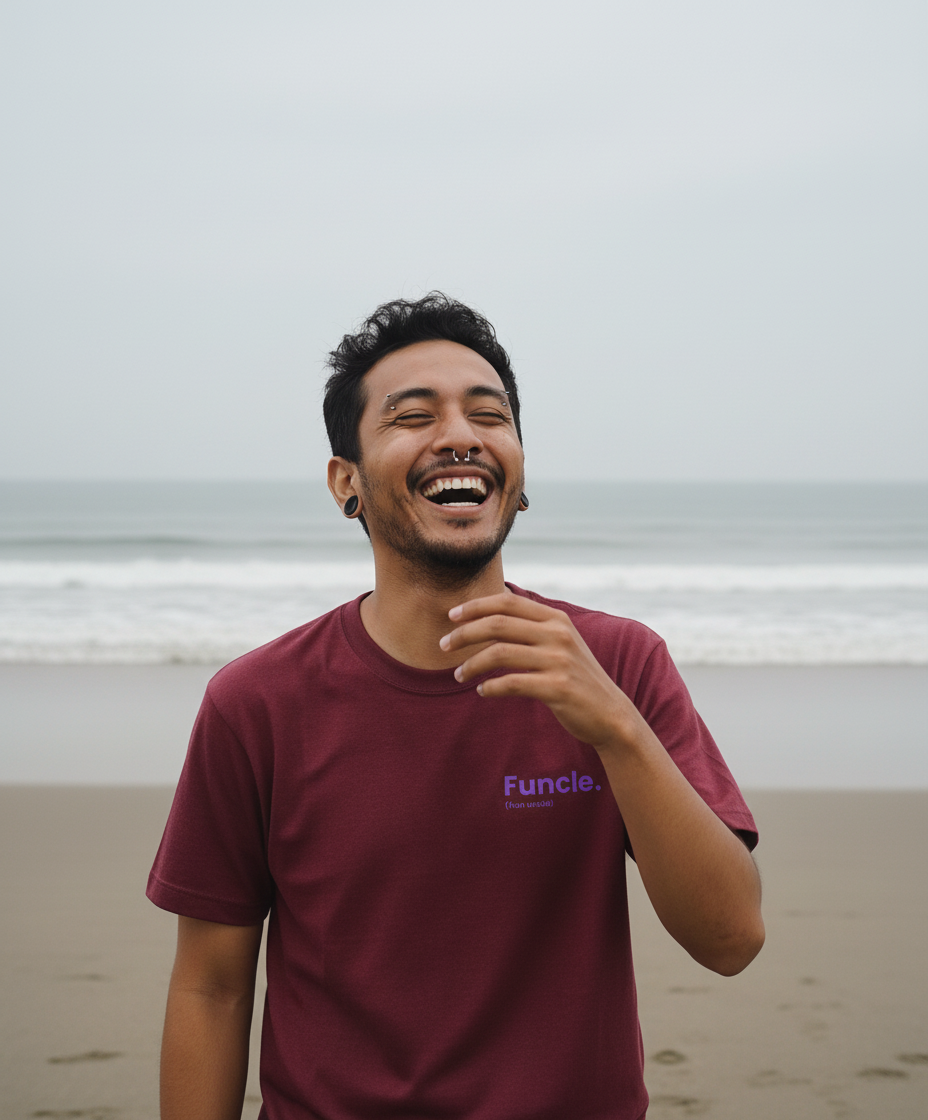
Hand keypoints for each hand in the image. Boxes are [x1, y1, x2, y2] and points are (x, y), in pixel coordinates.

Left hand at [440, 592, 640, 751]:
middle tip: (443, 645)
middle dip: (464, 633)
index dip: (475, 606)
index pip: (507, 601)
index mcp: (556, 619)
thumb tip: (490, 616)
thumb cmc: (576, 678)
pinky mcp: (558, 687)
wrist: (610, 714)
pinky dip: (490, 686)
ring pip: (499, 653)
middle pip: (498, 624)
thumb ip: (532, 628)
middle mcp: (558, 634)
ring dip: (471, 664)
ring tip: (458, 675)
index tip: (451, 616)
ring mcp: (559, 660)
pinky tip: (482, 691)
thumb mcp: (561, 643)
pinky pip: (511, 683)